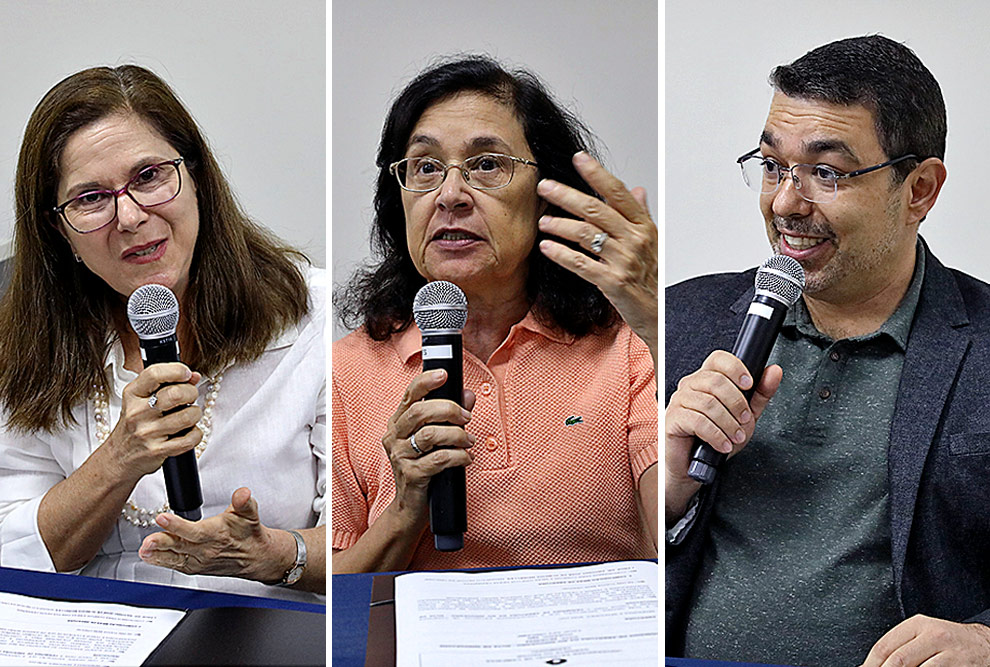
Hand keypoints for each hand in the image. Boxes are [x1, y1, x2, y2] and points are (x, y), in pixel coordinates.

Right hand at [105, 362, 202, 481]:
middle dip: (191, 393)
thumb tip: (194, 376)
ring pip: (188, 416)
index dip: (177, 370)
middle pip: (176, 394)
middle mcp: (137, 412)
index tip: (187, 374)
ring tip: (188, 416)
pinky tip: (187, 432)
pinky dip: (195, 434)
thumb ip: (168, 384)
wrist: (118, 457)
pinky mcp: (157, 450)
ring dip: (195, 414)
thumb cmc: (135, 425)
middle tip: (190, 398)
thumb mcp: (142, 400)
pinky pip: (190, 439)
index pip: (154, 374)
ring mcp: (147, 433)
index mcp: (133, 394)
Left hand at [139, 487, 294, 582]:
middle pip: (181, 546)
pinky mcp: (194, 567)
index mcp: (218, 534)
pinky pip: (175, 564)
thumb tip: (242, 493)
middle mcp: (207, 550)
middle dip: (162, 543)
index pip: (195, 531)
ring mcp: (199, 561)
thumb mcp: (250, 514)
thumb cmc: (249, 534)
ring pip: (175, 557)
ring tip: (144, 551)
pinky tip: (148, 556)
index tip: (162, 518)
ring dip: (158, 554)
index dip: (178, 525)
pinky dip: (161, 561)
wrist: (256, 557)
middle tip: (148, 541)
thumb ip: (244, 502)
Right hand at [380, 369, 476, 528]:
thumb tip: (468, 395)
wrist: (412, 507)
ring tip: (469, 442)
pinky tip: (466, 458)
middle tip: (467, 418)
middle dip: (448, 410)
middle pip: (419, 412)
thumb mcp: (436, 439)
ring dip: (457, 435)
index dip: (425, 382)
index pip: (408, 396)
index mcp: (398, 423)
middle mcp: (394, 437)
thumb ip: (451, 416)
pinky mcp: (411, 475)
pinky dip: (458, 456)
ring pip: (430, 435)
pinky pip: (438, 459)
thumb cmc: (425, 468)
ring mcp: (400, 457)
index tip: (444, 374)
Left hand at [536, 151, 657, 370]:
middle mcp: (634, 240)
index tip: (579, 159)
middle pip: (596, 209)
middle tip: (545, 186)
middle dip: (567, 195)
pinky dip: (561, 254)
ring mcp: (623, 261)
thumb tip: (636, 190)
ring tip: (542, 221)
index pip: (618, 193)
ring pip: (586, 234)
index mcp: (643, 227)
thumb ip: (640, 215)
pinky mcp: (612, 282)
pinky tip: (546, 247)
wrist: (661, 314)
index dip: (598, 174)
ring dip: (560, 225)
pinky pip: (581, 263)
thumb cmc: (652, 278)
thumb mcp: (651, 242)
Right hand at [664, 350, 780, 521]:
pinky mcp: (672, 419)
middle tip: (745, 421)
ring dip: (728, 423)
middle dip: (737, 403)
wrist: (694, 467)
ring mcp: (679, 401)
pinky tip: (723, 444)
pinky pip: (698, 421)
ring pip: (709, 403)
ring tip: (735, 437)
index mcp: (706, 379)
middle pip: (716, 380)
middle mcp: (690, 385)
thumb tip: (774, 371)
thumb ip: (760, 395)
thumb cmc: (716, 440)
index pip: (718, 359)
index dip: (736, 368)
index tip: (749, 385)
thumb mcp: (745, 417)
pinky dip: (716, 435)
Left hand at [860, 614, 989, 665]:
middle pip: (898, 660)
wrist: (985, 644)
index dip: (871, 663)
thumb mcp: (923, 635)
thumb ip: (899, 647)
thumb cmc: (948, 642)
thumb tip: (870, 664)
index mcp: (917, 625)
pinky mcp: (960, 666)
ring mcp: (949, 652)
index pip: (885, 646)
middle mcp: (933, 635)